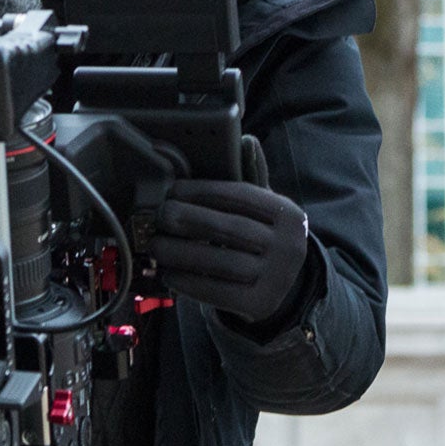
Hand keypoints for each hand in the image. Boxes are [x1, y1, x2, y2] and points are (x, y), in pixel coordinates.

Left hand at [149, 179, 310, 324]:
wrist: (283, 290)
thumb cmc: (262, 241)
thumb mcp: (265, 211)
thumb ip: (253, 177)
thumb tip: (245, 141)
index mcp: (288, 214)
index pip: (240, 196)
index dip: (202, 191)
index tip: (173, 191)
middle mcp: (288, 246)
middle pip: (229, 228)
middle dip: (186, 219)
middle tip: (159, 217)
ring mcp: (277, 278)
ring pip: (221, 261)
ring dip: (180, 252)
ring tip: (156, 247)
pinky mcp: (260, 304)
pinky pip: (217, 292)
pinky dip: (187, 282)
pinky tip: (168, 274)